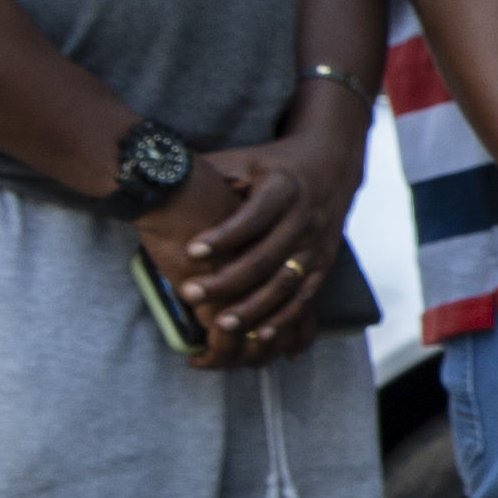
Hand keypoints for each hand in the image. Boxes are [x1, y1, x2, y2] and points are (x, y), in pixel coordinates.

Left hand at [151, 132, 349, 364]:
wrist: (331, 167)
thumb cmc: (272, 165)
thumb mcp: (244, 160)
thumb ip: (212, 173)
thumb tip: (166, 178)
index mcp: (283, 188)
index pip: (253, 216)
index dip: (224, 235)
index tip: (191, 250)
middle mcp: (305, 218)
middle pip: (267, 257)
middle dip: (228, 280)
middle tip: (191, 295)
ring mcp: (317, 245)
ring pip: (286, 284)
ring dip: (254, 308)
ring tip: (220, 325)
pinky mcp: (324, 265)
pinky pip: (305, 299)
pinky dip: (284, 320)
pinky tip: (259, 337)